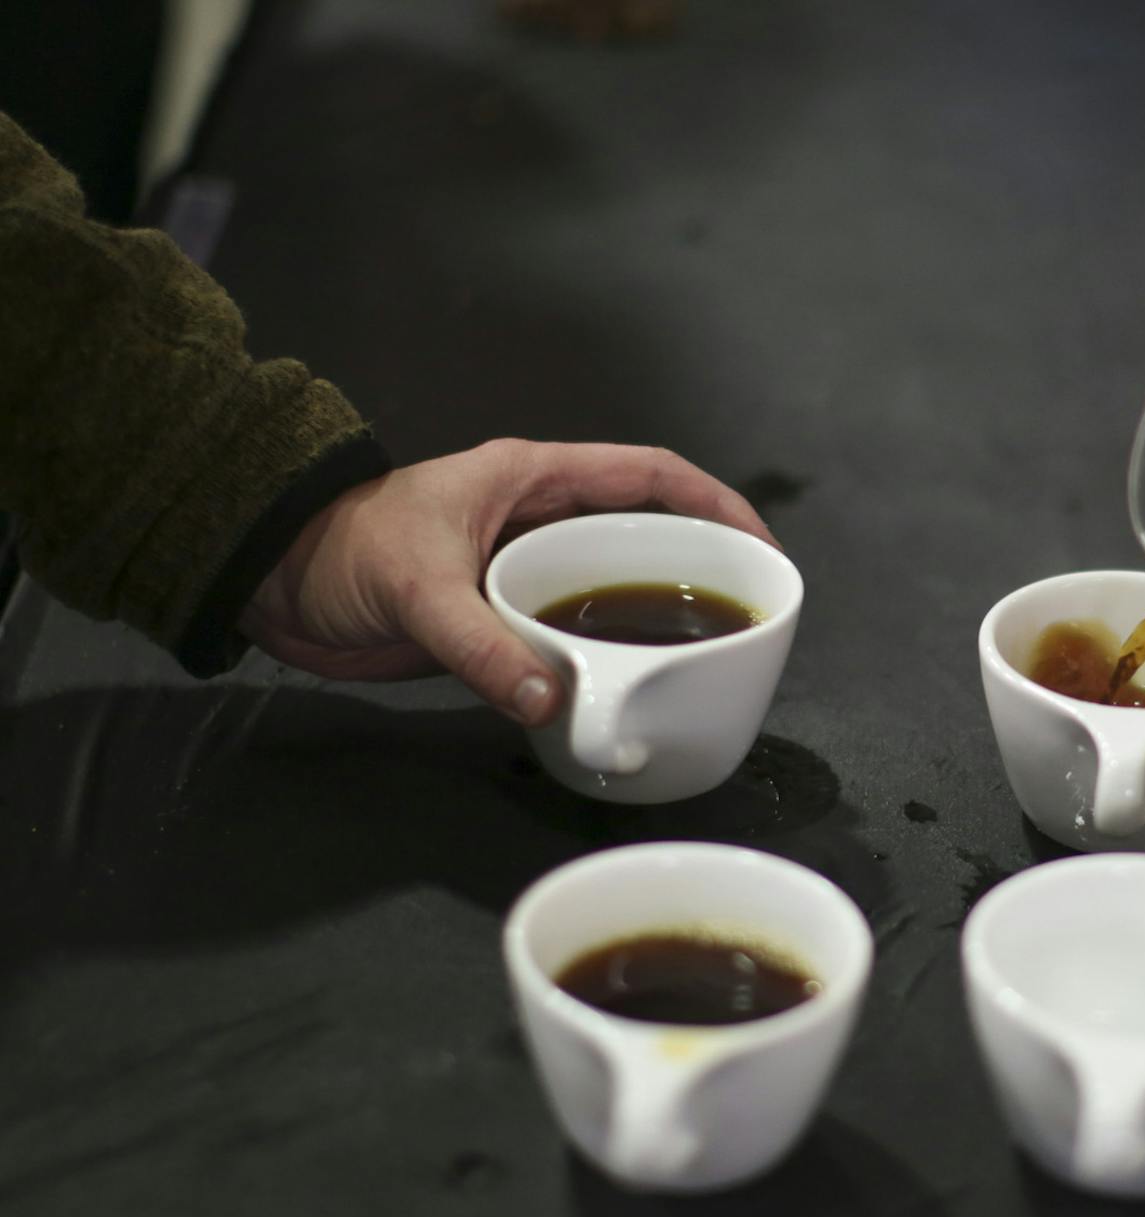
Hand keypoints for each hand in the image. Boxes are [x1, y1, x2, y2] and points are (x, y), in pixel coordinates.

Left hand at [240, 439, 774, 723]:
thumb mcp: (417, 589)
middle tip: (744, 616)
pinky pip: (572, 633)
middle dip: (698, 567)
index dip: (714, 503)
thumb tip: (553, 701)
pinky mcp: (502, 617)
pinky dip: (602, 660)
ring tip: (697, 659)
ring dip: (651, 620)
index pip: (650, 475)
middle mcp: (539, 520)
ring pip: (612, 587)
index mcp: (533, 480)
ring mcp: (523, 569)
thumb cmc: (338, 551)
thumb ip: (483, 646)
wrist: (274, 586)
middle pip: (646, 532)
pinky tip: (622, 691)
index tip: (759, 547)